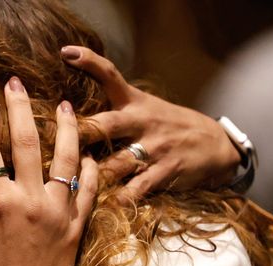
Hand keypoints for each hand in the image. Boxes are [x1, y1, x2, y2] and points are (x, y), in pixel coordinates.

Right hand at [0, 77, 97, 265]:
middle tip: (16, 83)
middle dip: (19, 108)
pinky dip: (87, 170)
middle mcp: (28, 200)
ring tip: (67, 106)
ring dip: (65, 128)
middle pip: (25, 142)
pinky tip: (87, 157)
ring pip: (64, 158)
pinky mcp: (75, 228)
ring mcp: (56, 212)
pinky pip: (86, 190)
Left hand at [62, 45, 239, 202]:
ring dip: (92, 175)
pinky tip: (105, 205)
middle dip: (81, 133)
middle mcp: (142, 122)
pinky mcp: (165, 171)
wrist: (216, 143)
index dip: (90, 62)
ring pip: (115, 163)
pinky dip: (119, 199)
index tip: (68, 52)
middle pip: (106, 125)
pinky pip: (137, 188)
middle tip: (56, 141)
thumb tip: (72, 110)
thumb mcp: (146, 107)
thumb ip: (115, 107)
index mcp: (135, 103)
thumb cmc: (169, 125)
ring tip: (69, 185)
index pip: (111, 76)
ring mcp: (154, 148)